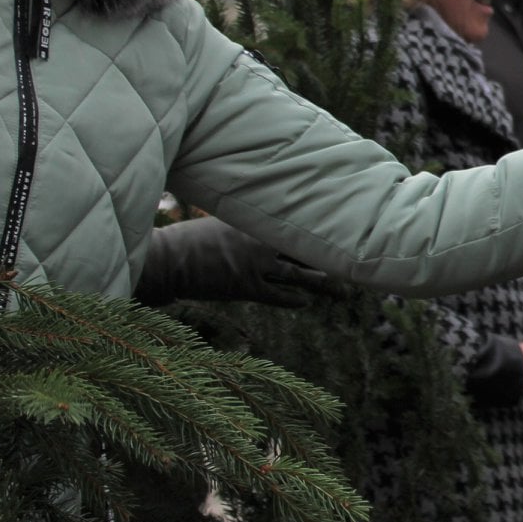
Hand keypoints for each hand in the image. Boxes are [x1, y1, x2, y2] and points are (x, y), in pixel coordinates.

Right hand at [135, 215, 330, 307]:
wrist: (168, 260)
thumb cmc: (189, 238)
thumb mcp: (221, 220)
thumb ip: (245, 221)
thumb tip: (262, 221)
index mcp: (257, 222)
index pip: (297, 221)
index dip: (321, 225)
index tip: (344, 226)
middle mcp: (262, 242)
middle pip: (304, 249)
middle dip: (329, 255)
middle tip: (354, 261)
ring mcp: (255, 265)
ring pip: (298, 274)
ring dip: (320, 282)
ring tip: (340, 289)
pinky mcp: (246, 287)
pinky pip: (277, 295)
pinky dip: (292, 298)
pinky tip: (305, 302)